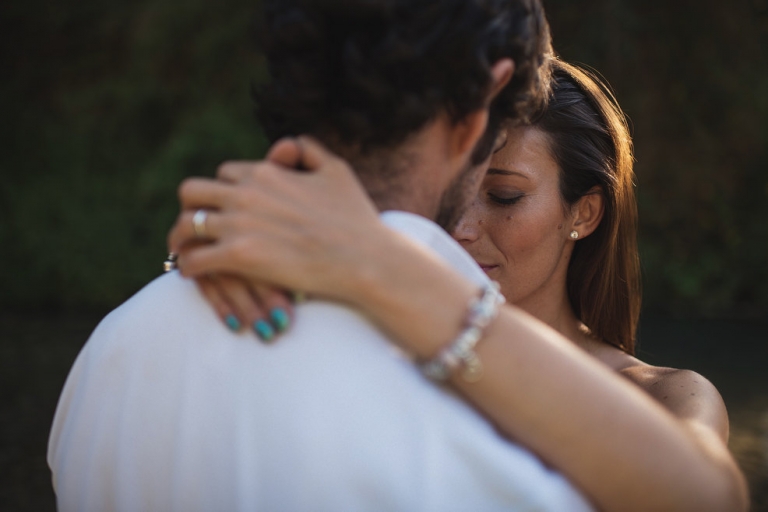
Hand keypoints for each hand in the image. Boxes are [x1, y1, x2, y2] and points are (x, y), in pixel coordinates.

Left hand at [167, 136, 384, 333]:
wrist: (364, 258)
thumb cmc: (356, 217)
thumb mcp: (337, 170)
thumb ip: (310, 150)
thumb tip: (291, 142)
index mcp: (266, 173)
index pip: (225, 173)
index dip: (225, 190)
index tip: (227, 207)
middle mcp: (246, 194)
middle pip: (192, 191)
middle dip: (192, 206)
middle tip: (195, 223)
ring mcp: (239, 225)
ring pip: (185, 224)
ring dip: (181, 238)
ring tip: (185, 249)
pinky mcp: (238, 256)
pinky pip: (194, 260)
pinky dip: (188, 267)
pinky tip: (194, 273)